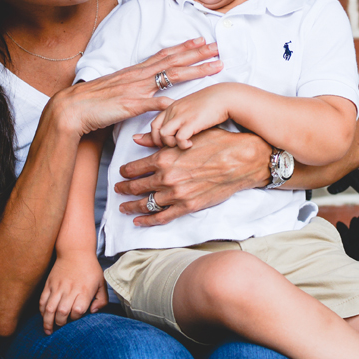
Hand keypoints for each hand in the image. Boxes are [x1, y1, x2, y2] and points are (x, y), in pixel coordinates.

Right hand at [39, 254, 108, 334]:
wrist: (75, 251)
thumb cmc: (90, 269)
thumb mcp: (101, 283)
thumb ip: (101, 300)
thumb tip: (92, 312)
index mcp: (84, 291)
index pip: (77, 311)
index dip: (75, 318)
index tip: (75, 318)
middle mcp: (70, 290)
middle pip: (62, 312)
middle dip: (60, 323)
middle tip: (61, 326)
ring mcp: (57, 287)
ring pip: (49, 308)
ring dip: (48, 321)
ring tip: (48, 330)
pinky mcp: (49, 284)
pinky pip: (42, 300)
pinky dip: (42, 311)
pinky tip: (44, 316)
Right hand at [50, 39, 221, 135]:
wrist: (72, 108)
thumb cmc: (94, 101)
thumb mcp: (120, 90)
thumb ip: (139, 90)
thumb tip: (155, 92)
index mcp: (136, 72)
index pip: (165, 55)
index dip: (185, 47)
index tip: (202, 41)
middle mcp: (138, 76)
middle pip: (174, 61)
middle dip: (198, 53)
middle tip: (219, 47)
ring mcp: (135, 89)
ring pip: (169, 76)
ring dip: (193, 70)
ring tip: (213, 66)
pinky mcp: (128, 105)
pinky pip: (148, 103)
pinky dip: (162, 101)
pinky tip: (177, 102)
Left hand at [115, 128, 272, 225]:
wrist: (241, 160)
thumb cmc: (217, 143)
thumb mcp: (186, 136)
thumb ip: (158, 140)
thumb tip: (137, 139)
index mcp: (163, 158)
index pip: (134, 168)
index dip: (125, 172)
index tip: (122, 174)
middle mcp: (166, 177)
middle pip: (136, 187)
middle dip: (124, 189)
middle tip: (118, 190)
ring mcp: (176, 194)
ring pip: (145, 204)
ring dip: (131, 206)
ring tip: (124, 208)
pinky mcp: (188, 206)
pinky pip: (162, 217)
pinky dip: (147, 221)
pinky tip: (139, 222)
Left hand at [144, 84, 233, 149]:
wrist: (225, 97)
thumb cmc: (210, 105)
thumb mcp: (189, 111)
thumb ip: (178, 119)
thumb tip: (167, 127)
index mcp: (172, 107)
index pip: (154, 125)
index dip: (157, 137)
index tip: (167, 144)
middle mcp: (173, 111)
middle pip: (157, 131)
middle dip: (163, 143)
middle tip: (175, 147)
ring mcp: (182, 116)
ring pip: (164, 134)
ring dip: (171, 144)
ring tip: (183, 145)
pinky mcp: (192, 122)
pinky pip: (179, 138)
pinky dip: (183, 145)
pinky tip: (190, 144)